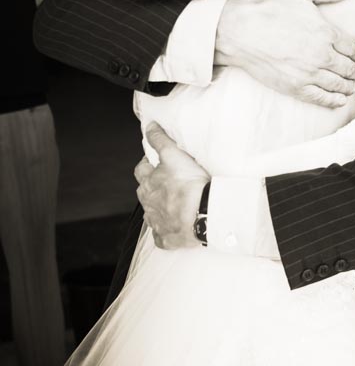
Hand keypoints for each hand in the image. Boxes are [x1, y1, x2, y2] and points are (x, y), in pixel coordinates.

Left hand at [134, 123, 208, 249]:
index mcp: (147, 184)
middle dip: (152, 186)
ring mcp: (156, 223)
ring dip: (158, 208)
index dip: (148, 164)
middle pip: (144, 193)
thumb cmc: (188, 184)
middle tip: (166, 181)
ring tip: (173, 203)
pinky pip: (161, 235)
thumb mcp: (173, 155)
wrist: (202, 213)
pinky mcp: (166, 238)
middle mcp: (148, 204)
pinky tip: (174, 226)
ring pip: (151, 214)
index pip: (141, 170)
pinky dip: (165, 230)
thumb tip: (149, 127)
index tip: (156, 161)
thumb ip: (160, 140)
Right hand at [214, 0, 354, 107]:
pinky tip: (340, 100)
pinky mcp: (296, 88)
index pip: (353, 49)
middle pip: (349, 69)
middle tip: (354, 72)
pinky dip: (334, 101)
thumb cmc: (269, 9)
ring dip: (348, 87)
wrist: (242, 32)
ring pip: (339, 85)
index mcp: (326, 33)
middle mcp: (322, 55)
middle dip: (354, 71)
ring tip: (350, 87)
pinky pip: (322, 99)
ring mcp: (309, 74)